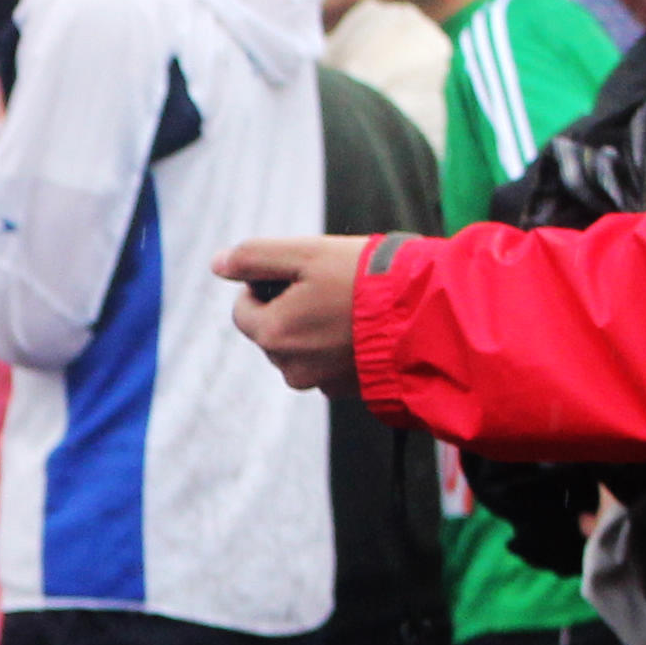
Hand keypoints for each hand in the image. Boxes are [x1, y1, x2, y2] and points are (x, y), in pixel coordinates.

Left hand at [219, 234, 367, 392]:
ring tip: (351, 305)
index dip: (263, 285)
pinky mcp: (350, 391)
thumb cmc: (367, 280)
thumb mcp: (307, 252)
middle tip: (329, 285)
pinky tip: (365, 327)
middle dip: (289, 307)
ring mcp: (322, 384)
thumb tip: (218, 263)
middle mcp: (292, 369)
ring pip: (301, 349)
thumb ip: (255, 256)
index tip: (298, 272)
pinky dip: (339, 346)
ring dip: (314, 327)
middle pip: (271, 331)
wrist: (428, 318)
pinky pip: (329, 364)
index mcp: (273, 335)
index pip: (243, 311)